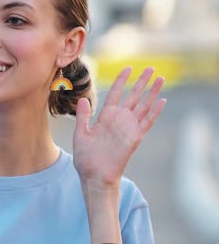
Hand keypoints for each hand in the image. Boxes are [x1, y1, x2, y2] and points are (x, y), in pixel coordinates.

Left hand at [73, 67, 165, 187]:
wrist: (94, 175)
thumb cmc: (85, 157)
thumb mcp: (81, 133)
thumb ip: (84, 116)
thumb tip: (83, 99)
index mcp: (105, 117)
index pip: (115, 93)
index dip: (121, 80)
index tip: (127, 68)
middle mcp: (119, 120)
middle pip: (133, 96)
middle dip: (141, 82)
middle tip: (150, 67)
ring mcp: (128, 128)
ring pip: (143, 106)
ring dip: (152, 92)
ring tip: (160, 79)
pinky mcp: (135, 138)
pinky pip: (147, 122)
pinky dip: (155, 112)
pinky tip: (162, 100)